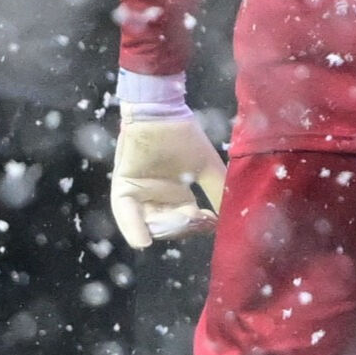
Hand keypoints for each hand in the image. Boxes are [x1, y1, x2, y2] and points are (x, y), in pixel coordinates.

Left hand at [110, 88, 226, 248]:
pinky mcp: (123, 187)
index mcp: (177, 194)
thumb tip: (232, 215)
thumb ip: (219, 191)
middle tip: (197, 219)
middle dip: (183, 227)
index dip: (198, 225)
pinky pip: (125, 212)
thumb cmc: (184, 136)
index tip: (212, 223)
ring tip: (180, 223)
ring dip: (164, 228)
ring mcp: (139, 194)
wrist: (161, 113)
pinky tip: (143, 241)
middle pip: (169, 225)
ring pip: (149, 222)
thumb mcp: (207, 167)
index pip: (187, 219)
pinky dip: (133, 227)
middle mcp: (157, 198)